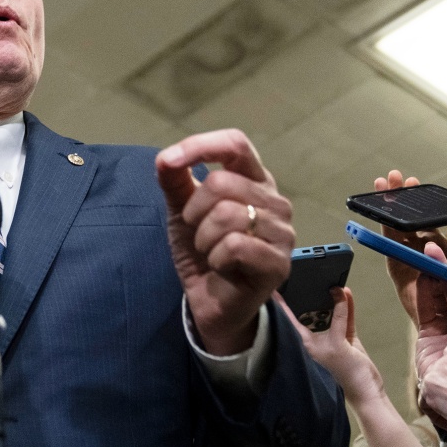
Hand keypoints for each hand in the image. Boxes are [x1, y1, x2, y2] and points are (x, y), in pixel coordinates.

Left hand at [157, 129, 293, 354]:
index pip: (236, 144)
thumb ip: (175, 181)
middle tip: (197, 231)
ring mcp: (282, 232)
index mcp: (254, 180)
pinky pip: (235, 246)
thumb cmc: (203, 251)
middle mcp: (274, 201)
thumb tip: (165, 158)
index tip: (169, 161)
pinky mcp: (278, 263)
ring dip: (204, 237)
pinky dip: (215, 257)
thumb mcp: (182, 211)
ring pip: (227, 214)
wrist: (211, 301)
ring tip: (210, 250)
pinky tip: (221, 267)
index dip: (200, 146)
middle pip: (222, 182)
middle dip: (194, 210)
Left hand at [276, 287, 383, 404]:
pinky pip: (343, 319)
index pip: (288, 320)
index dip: (281, 305)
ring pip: (327, 314)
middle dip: (304, 298)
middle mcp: (313, 341)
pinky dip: (346, 307)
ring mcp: (329, 339)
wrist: (366, 391)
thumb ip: (339, 318)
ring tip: (326, 281)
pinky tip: (346, 293)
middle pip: (306, 315)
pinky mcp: (344, 340)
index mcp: (304, 344)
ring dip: (329, 300)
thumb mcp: (339, 342)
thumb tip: (337, 294)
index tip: (272, 290)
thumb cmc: (345, 374)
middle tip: (300, 279)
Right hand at [373, 170, 446, 320]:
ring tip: (382, 184)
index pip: (427, 220)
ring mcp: (406, 262)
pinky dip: (381, 228)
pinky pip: (388, 247)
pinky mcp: (396, 271)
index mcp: (439, 250)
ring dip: (388, 207)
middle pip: (406, 221)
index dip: (419, 202)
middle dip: (400, 198)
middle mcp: (420, 254)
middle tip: (395, 177)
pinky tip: (378, 211)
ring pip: (395, 229)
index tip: (414, 182)